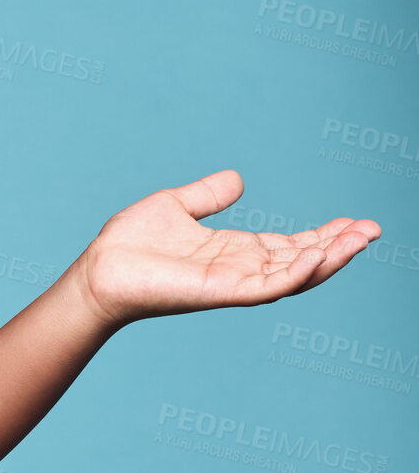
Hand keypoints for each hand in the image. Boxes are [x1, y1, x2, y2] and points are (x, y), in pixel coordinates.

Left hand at [71, 168, 380, 328]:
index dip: (323, 235)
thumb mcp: (176, 206)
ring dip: (328, 259)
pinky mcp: (218, 292)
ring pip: (293, 275)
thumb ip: (208, 195)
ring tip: (360, 240)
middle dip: (338, 247)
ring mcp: (231, 283)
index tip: (355, 222)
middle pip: (301, 261)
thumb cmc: (130, 243)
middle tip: (373, 230)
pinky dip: (294, 274)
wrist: (98, 269)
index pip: (289, 245)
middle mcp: (239, 269)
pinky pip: (265, 287)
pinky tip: (319, 258)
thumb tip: (239, 180)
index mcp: (233, 251)